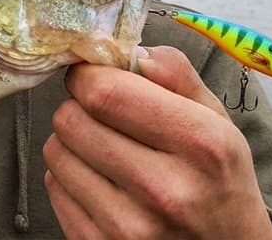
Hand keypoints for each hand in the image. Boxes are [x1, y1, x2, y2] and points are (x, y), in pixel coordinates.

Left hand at [42, 46, 271, 238]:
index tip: (93, 75)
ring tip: (106, 151)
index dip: (87, 75)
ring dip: (72, 142)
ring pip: (55, 151)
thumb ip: (176, 75)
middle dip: (79, 106)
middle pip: (71, 119)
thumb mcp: (217, 121)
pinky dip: (69, 176)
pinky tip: (102, 183)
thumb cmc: (217, 180)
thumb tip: (131, 50)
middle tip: (102, 115)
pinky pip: (53, 187)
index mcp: (201, 145)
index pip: (104, 92)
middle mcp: (165, 190)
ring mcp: (128, 227)